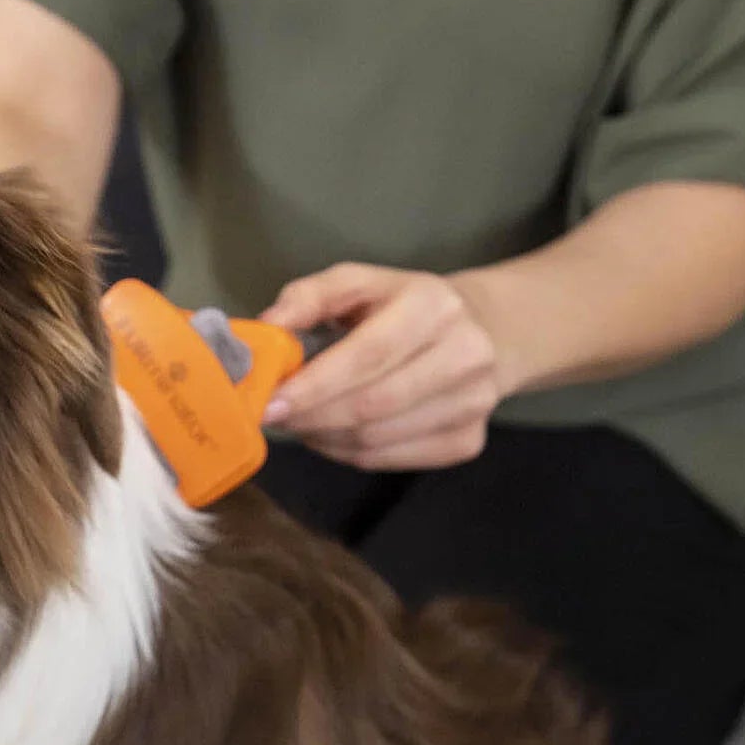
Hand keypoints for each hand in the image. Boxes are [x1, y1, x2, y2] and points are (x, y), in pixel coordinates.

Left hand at [259, 263, 504, 470]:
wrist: (476, 330)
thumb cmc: (397, 306)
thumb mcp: (356, 283)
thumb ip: (308, 298)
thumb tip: (267, 328)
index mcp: (434, 305)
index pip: (369, 354)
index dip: (315, 384)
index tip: (271, 402)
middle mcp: (466, 353)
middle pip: (373, 403)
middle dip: (312, 416)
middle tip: (274, 416)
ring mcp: (474, 402)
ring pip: (378, 439)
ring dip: (325, 436)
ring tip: (302, 420)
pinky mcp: (469, 440)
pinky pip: (390, 461)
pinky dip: (347, 454)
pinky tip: (331, 434)